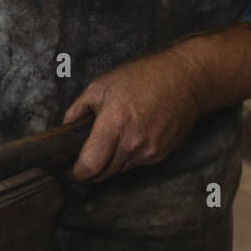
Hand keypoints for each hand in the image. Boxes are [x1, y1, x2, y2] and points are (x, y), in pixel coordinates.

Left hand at [62, 48, 204, 181]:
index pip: (90, 165)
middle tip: (84, 156)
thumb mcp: (101, 86)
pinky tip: (129, 138)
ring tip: (109, 142)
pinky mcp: (160, 154)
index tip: (70, 170)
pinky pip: (134, 164)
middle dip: (90, 169)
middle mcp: (133, 142)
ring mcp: (149, 150)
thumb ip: (77, 110)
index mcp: (115, 123)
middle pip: (102, 173)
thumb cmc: (144, 77)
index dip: (76, 172)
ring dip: (108, 163)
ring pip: (118, 171)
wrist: (186, 79)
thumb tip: (64, 130)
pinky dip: (126, 157)